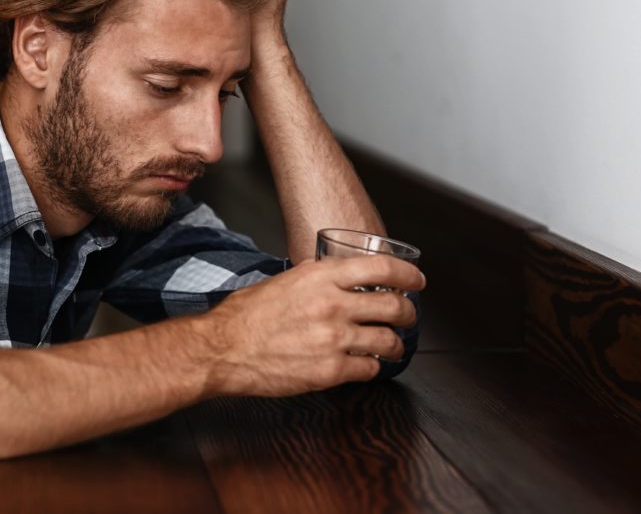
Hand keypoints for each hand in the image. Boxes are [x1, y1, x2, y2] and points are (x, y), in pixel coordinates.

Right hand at [201, 256, 423, 396]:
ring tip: (392, 346)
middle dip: (408, 313)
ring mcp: (334, 338)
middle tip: (407, 316)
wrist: (223, 348)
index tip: (417, 281)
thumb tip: (337, 280)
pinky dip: (372, 367)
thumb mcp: (285, 280)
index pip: (382, 269)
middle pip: (394, 306)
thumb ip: (316, 280)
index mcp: (321, 276)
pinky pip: (369, 368)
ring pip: (388, 340)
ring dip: (395, 344)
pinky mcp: (330, 370)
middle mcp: (332, 304)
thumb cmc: (245, 316)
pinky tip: (365, 364)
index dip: (408, 275)